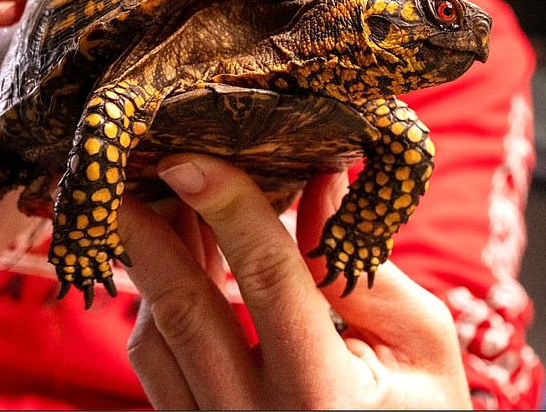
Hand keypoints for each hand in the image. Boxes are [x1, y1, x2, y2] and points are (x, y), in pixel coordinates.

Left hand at [120, 154, 470, 408]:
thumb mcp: (420, 343)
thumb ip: (363, 267)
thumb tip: (318, 182)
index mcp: (326, 396)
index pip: (270, 278)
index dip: (229, 208)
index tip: (189, 157)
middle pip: (186, 309)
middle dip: (150, 233)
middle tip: (125, 179)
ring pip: (155, 340)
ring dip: (152, 267)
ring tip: (164, 210)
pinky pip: (155, 369)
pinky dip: (156, 310)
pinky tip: (177, 268)